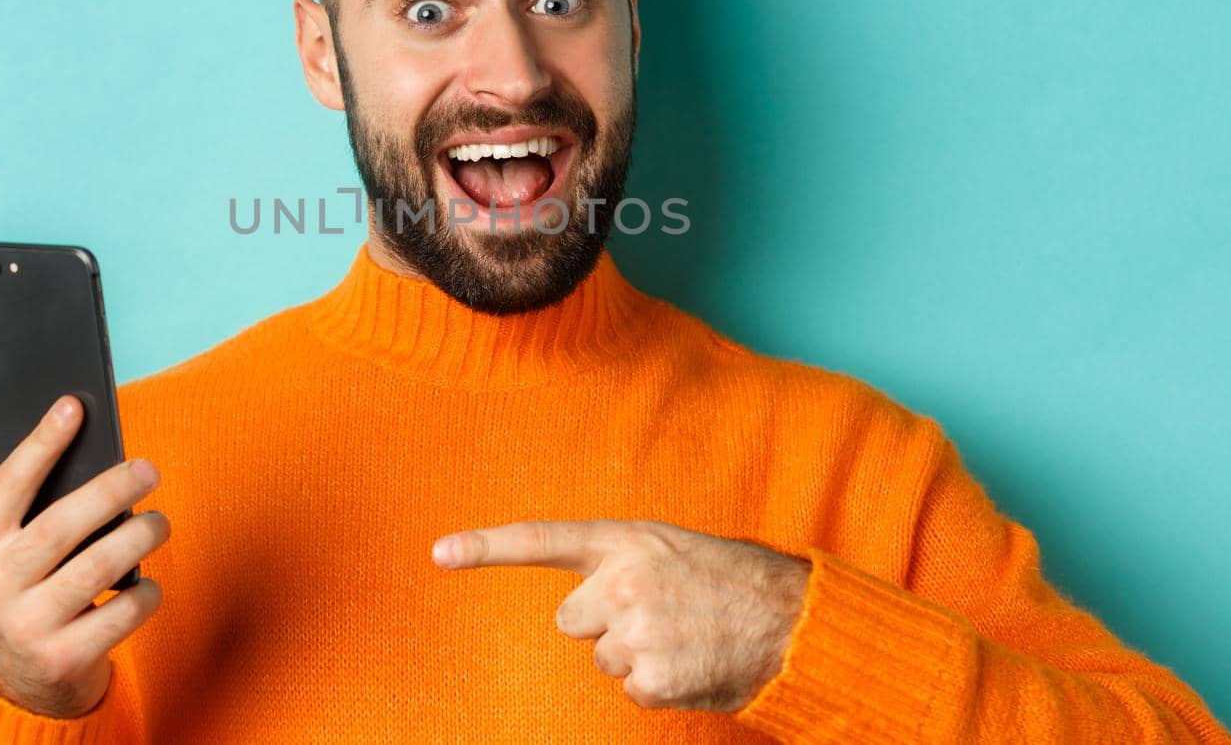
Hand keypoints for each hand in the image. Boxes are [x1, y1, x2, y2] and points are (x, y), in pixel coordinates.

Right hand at [0, 395, 170, 717]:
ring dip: (138, 537)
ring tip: (160, 522)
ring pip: (96, 568)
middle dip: (110, 491)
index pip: (7, 486)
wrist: (21, 685)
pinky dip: (145, 593)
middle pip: (60, 526)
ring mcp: (26, 627)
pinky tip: (148, 583)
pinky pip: (121, 613)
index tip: (73, 406)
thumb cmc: (15, 592)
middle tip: (149, 470)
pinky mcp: (63, 659)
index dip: (40, 443)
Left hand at [431, 519, 809, 711]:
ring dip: (636, 657)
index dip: (485, 547)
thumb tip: (583, 605)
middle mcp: (621, 582)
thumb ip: (621, 564)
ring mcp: (634, 631)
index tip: (438, 553)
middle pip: (571, 619)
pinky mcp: (651, 677)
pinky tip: (692, 664)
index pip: (541, 540)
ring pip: (603, 659)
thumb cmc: (732, 581)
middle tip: (659, 615)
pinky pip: (631, 691)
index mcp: (624, 541)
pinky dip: (658, 687)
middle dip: (604, 623)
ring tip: (684, 638)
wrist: (792, 618)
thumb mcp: (670, 549)